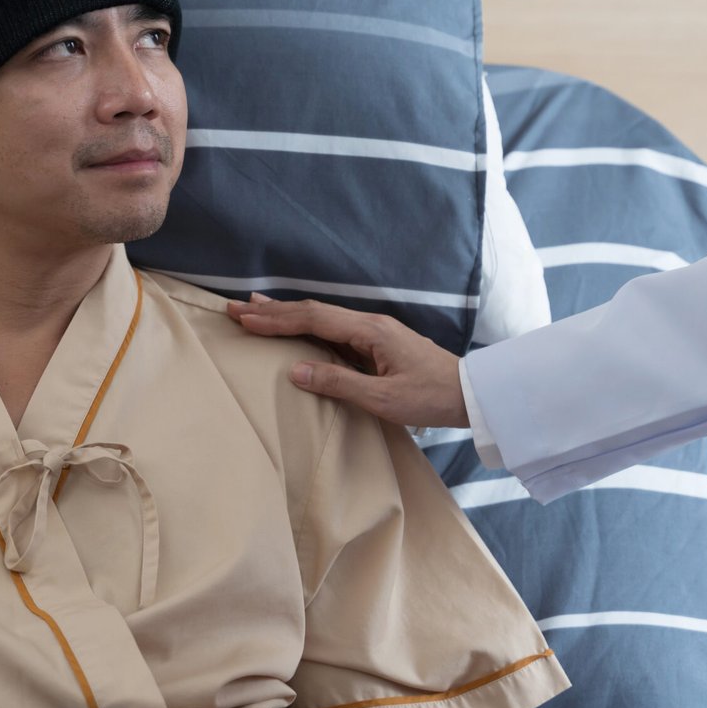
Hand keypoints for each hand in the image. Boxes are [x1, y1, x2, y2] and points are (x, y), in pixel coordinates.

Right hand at [226, 296, 469, 427]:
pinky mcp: (379, 341)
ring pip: (323, 316)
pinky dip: (308, 324)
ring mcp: (375, 330)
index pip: (313, 319)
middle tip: (236, 308)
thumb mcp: (383, 398)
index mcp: (370, 332)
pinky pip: (334, 327)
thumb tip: (294, 370)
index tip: (243, 318)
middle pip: (314, 311)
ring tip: (256, 309)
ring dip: (288, 314)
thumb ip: (338, 382)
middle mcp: (370, 323)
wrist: (470, 394)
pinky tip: (298, 327)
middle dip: (273, 311)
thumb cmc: (430, 398)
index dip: (276, 319)